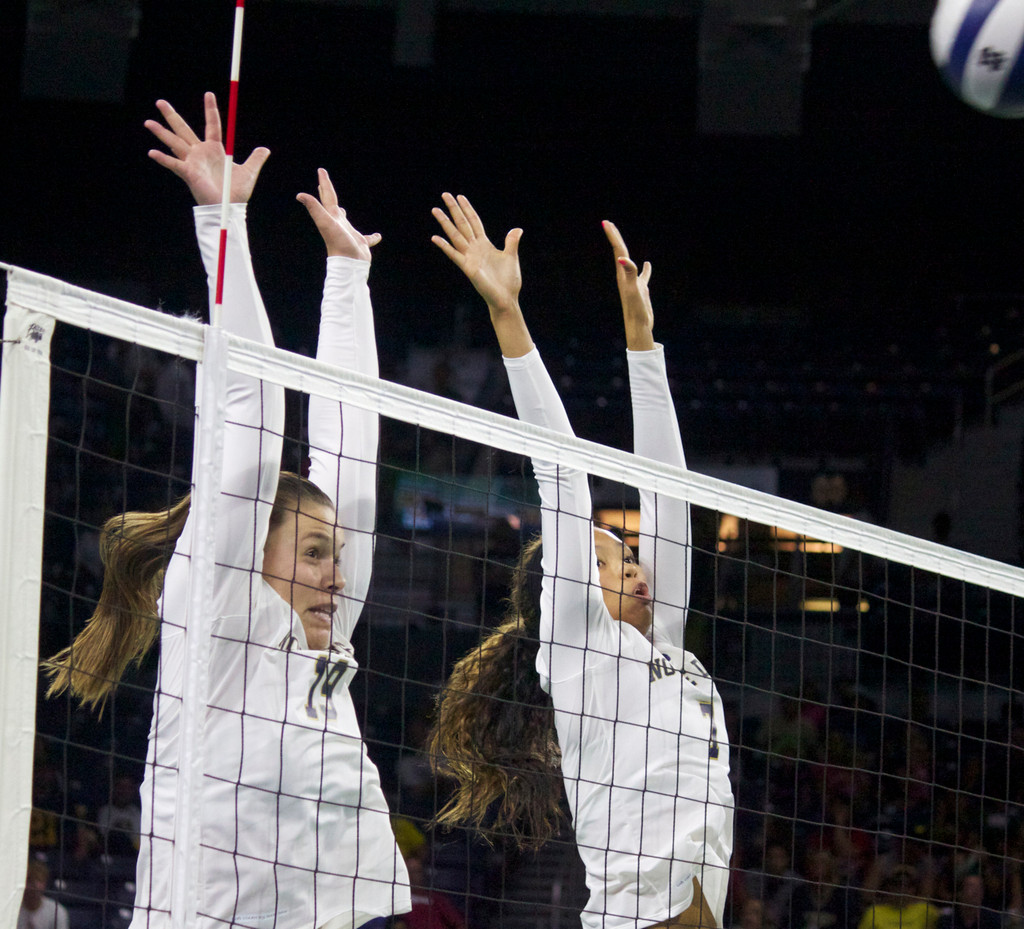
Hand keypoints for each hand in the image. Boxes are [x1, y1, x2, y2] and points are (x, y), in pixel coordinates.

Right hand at [145, 92, 269, 205]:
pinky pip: (174, 164)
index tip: (209, 94)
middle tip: (160, 101)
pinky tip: (152, 152)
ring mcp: (192, 162)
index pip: (212, 124)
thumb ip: (256, 159)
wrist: (228, 207)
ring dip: (161, 132)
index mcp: (215, 149)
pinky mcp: (189, 174)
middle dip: (171, 116)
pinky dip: (163, 159)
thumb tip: (265, 149)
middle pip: (183, 130)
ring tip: (147, 122)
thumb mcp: (249, 172)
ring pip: (174, 143)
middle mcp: (200, 153)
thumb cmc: (235, 192)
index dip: (210, 109)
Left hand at [297, 168, 380, 260]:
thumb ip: (314, 208)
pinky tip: (377, 236)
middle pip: (332, 206)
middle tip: (324, 184)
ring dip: (344, 215)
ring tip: (343, 209)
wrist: (349, 264)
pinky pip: (367, 239)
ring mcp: (349, 234)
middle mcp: (339, 224)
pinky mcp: (360, 244)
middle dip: (328, 194)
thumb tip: (299, 195)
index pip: (327, 196)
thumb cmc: (338, 243)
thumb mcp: (326, 222)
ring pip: (347, 222)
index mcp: (332, 217)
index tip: (321, 170)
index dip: (324, 182)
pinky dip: (372, 237)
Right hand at [431, 193, 521, 315]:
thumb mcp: (511, 257)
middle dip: (454, 209)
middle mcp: (475, 248)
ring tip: (435, 209)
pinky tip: (435, 238)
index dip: (467, 209)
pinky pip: (454, 255)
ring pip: (455, 235)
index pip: (474, 222)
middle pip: (462, 224)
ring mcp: (470, 257)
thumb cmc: (508, 281)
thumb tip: (517, 229)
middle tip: (445, 194)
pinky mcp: (468, 268)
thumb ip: (511, 242)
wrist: (506, 298)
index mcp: (485, 244)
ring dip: (445, 222)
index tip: (460, 197)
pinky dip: (445, 246)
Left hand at [603, 220, 654, 351]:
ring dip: (625, 249)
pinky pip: (642, 275)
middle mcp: (625, 276)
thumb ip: (628, 273)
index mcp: (622, 274)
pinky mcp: (641, 289)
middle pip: (619, 252)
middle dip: (615, 238)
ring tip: (620, 239)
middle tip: (608, 224)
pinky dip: (645, 269)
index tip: (606, 222)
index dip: (613, 236)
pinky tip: (647, 264)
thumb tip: (621, 258)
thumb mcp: (633, 289)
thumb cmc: (635, 309)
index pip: (618, 250)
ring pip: (628, 261)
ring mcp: (633, 282)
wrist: (638, 326)